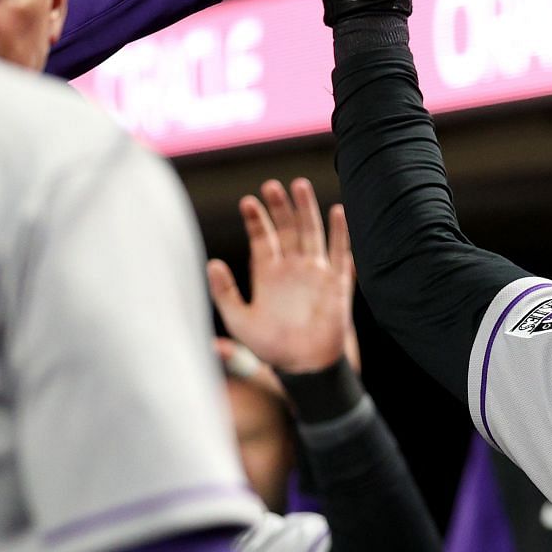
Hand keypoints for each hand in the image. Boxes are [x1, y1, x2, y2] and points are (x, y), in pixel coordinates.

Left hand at [206, 178, 358, 374]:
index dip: (255, 220)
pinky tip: (338, 212)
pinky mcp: (337, 284)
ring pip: (312, 234)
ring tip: (299, 186)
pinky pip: (341, 254)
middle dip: (280, 207)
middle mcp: (292, 269)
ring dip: (306, 211)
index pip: (262, 238)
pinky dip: (341, 234)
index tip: (247, 201)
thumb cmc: (271, 348)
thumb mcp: (239, 321)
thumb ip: (224, 293)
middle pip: (287, 229)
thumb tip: (211, 263)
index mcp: (268, 275)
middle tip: (271, 185)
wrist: (304, 366)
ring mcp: (316, 274)